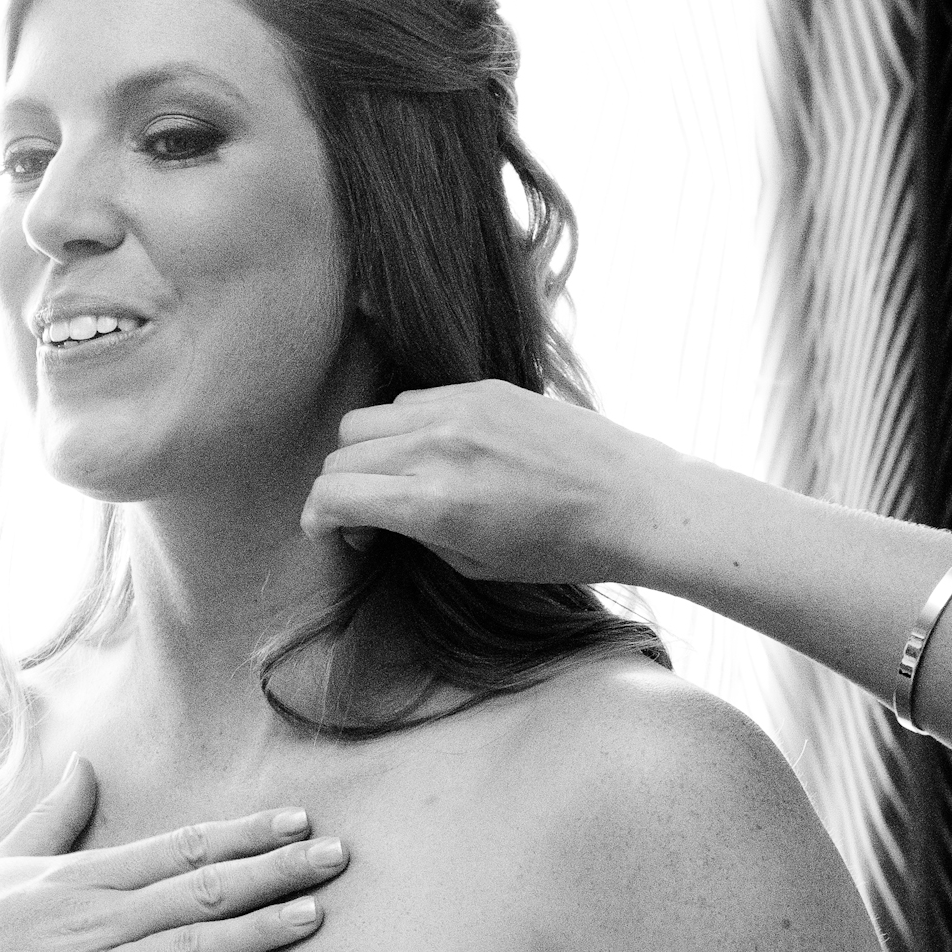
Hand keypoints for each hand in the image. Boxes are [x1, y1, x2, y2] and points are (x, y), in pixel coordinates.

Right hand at [0, 756, 345, 951]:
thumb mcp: (1, 865)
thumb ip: (57, 819)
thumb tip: (87, 764)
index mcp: (78, 880)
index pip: (179, 848)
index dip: (244, 834)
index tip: (299, 821)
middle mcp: (90, 923)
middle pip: (200, 890)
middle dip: (276, 871)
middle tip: (340, 855)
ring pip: (188, 949)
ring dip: (256, 929)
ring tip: (315, 914)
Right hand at [301, 381, 652, 584]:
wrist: (633, 500)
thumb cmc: (561, 548)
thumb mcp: (475, 564)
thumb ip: (414, 534)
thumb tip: (373, 518)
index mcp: (432, 501)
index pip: (332, 493)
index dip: (318, 519)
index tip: (331, 534)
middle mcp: (437, 445)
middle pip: (342, 453)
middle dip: (340, 489)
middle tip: (367, 519)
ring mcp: (460, 408)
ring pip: (369, 419)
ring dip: (367, 454)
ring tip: (398, 483)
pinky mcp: (484, 387)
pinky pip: (413, 400)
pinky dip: (405, 428)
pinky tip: (437, 455)